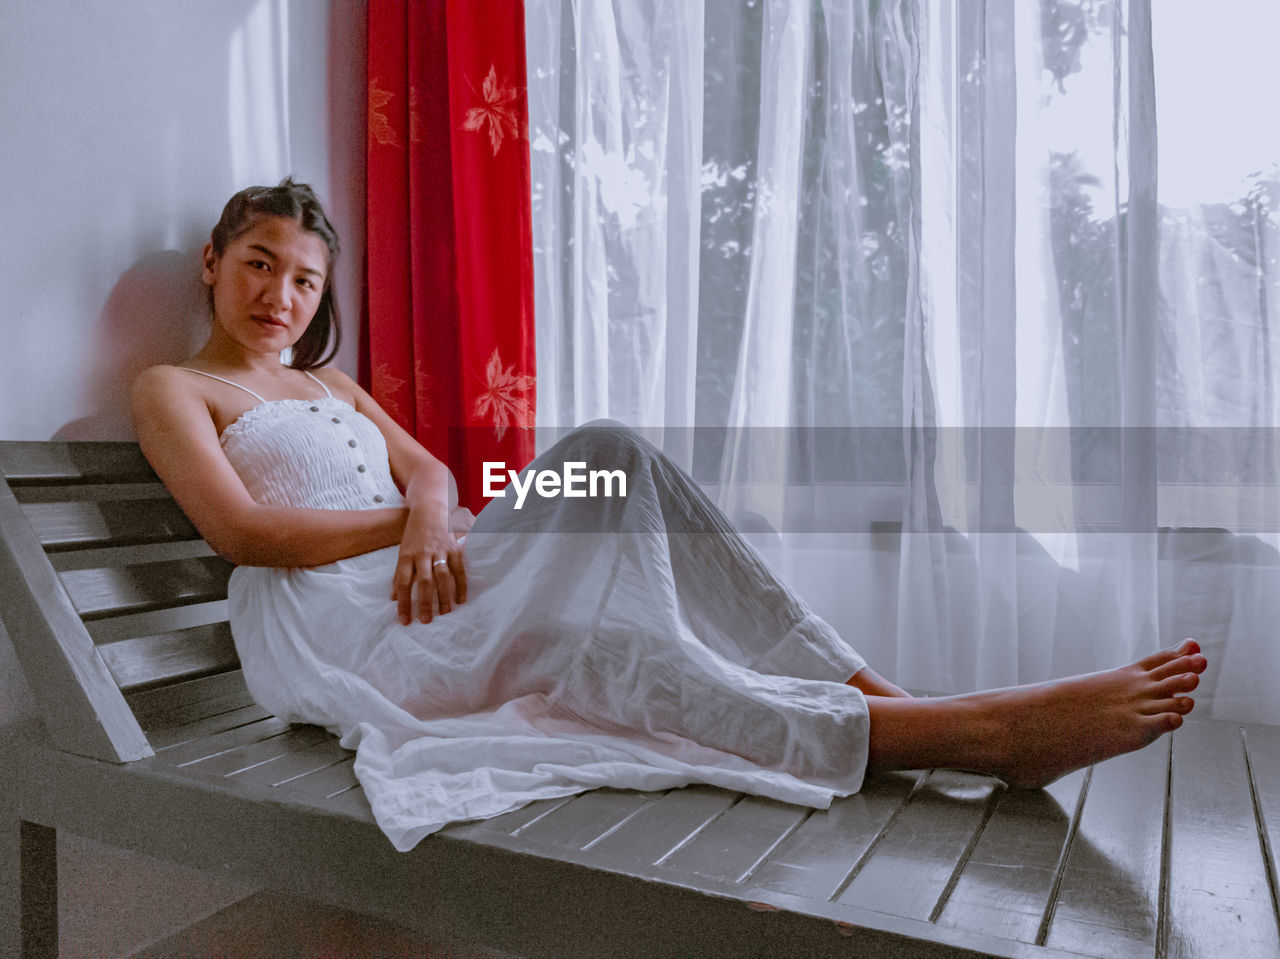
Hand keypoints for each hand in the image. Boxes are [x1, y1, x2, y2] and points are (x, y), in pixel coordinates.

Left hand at [391, 508, 466, 624]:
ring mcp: (440, 550)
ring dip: (443, 596)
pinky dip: (460, 586)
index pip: (402, 583)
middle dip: (425, 602)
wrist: (430, 510)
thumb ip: (399, 574)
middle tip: (426, 621)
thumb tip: (392, 597)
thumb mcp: (402, 552)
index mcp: (406, 556)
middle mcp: (422, 553)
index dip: (403, 603)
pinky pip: (459, 570)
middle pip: (423, 582)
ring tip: (444, 613)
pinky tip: (460, 600)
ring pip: (442, 576)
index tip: (404, 620)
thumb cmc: (414, 535)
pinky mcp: (454, 548)